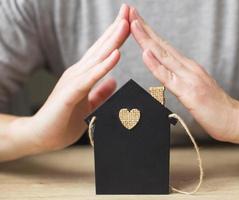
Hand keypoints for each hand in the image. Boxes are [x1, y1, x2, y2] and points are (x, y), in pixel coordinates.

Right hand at [9, 4, 129, 154]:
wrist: (41, 136)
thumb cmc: (64, 120)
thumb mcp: (89, 105)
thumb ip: (100, 93)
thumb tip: (114, 82)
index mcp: (84, 75)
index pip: (103, 51)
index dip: (116, 35)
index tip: (129, 20)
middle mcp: (79, 73)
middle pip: (101, 48)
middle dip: (116, 28)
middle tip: (129, 9)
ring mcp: (73, 81)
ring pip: (97, 58)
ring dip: (112, 40)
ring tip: (125, 24)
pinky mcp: (70, 94)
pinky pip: (90, 78)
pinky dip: (103, 66)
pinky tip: (115, 54)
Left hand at [129, 7, 238, 142]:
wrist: (236, 120)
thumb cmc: (216, 107)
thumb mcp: (197, 89)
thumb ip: (183, 80)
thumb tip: (169, 76)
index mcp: (188, 67)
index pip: (165, 47)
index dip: (149, 33)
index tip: (136, 21)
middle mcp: (188, 68)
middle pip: (162, 45)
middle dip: (144, 28)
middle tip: (130, 12)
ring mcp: (189, 78)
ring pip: (163, 56)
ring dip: (146, 39)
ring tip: (133, 23)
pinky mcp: (189, 92)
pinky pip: (169, 77)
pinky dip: (156, 65)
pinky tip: (146, 53)